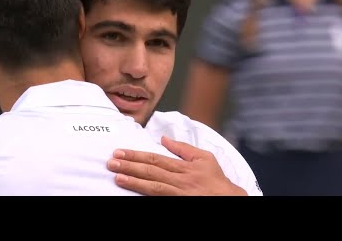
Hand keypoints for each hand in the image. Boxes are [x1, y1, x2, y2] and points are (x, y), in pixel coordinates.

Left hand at [107, 135, 246, 195]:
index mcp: (183, 167)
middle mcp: (179, 179)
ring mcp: (178, 193)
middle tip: (111, 162)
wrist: (230, 200)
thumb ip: (183, 148)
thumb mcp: (205, 158)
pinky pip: (159, 198)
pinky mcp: (177, 202)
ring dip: (133, 181)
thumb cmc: (217, 181)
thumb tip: (164, 139)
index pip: (154, 158)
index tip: (120, 152)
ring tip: (117, 177)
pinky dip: (145, 194)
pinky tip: (133, 192)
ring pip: (152, 186)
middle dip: (129, 166)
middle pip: (150, 171)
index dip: (136, 155)